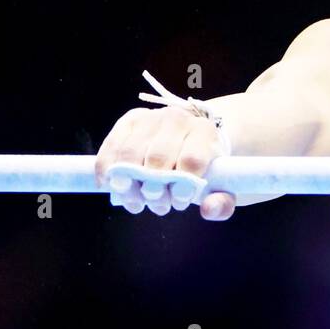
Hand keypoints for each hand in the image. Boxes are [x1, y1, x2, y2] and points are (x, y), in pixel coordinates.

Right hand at [94, 106, 235, 219]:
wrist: (192, 137)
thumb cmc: (206, 166)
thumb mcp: (222, 185)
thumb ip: (222, 201)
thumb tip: (208, 210)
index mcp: (204, 131)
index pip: (191, 159)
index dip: (182, 186)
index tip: (180, 201)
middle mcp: (177, 119)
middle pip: (158, 158)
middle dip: (154, 190)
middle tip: (159, 206)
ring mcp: (150, 118)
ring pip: (130, 154)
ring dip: (129, 185)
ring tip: (138, 202)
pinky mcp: (128, 122)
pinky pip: (111, 149)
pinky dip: (107, 172)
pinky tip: (114, 188)